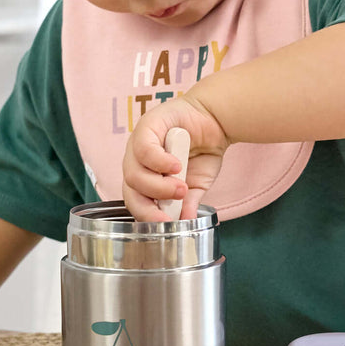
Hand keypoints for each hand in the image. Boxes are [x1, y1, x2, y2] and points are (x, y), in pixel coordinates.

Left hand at [121, 96, 228, 220]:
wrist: (214, 120)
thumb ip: (187, 202)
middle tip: (170, 213)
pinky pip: (144, 150)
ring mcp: (138, 144)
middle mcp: (136, 162)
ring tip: (181, 187)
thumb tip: (183, 223)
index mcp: (145, 178)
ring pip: (133, 174)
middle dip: (149, 207)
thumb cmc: (202, 151)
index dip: (147, 216)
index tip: (166, 225)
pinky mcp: (146, 126)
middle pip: (129, 191)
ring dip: (159, 186)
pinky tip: (176, 165)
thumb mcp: (197, 184)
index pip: (136, 202)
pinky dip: (160, 162)